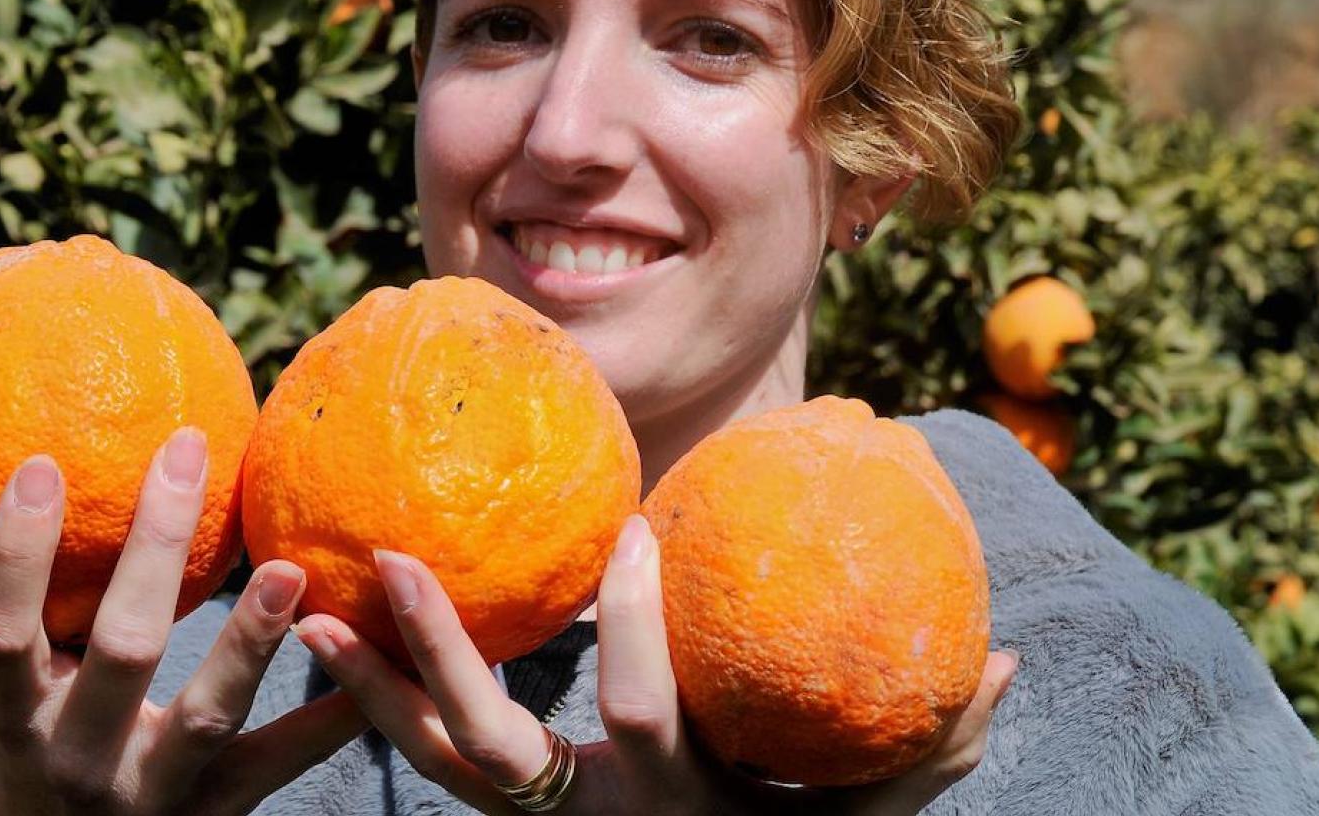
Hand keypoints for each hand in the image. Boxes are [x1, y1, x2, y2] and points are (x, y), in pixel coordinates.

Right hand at [0, 427, 367, 814]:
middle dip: (156, 547)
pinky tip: (378, 652)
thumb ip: (13, 610)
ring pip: (209, 711)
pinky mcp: (219, 810)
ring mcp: (157, 790)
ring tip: (292, 567)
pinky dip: (333, 713)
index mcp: (17, 719)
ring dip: (250, 637)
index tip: (42, 461)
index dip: (15, 552)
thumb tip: (16, 463)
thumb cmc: (36, 749)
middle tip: (187, 452)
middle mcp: (81, 759)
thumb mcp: (8, 696)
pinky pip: (282, 759)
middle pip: (123, 646)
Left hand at [292, 513, 1017, 813]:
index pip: (641, 713)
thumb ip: (927, 754)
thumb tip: (1007, 659)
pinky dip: (375, 705)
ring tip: (312, 607)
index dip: (630, 626)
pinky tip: (330, 636)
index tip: (627, 531)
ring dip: (368, 686)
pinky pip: (422, 763)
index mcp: (670, 808)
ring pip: (427, 764)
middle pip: (489, 749)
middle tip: (389, 558)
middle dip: (440, 657)